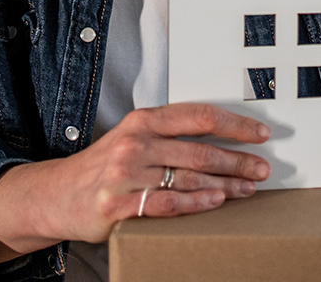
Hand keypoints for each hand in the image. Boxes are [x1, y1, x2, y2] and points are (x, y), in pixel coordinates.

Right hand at [0, 103, 269, 257]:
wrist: (57, 194)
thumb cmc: (105, 165)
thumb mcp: (133, 137)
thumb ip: (168, 135)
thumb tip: (219, 138)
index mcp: (143, 120)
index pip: (198, 116)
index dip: (234, 124)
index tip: (260, 133)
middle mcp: (136, 142)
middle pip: (200, 150)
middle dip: (237, 160)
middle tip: (263, 168)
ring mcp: (127, 173)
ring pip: (189, 177)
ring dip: (225, 184)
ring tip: (249, 188)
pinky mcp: (119, 204)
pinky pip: (167, 203)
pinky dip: (195, 203)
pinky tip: (216, 202)